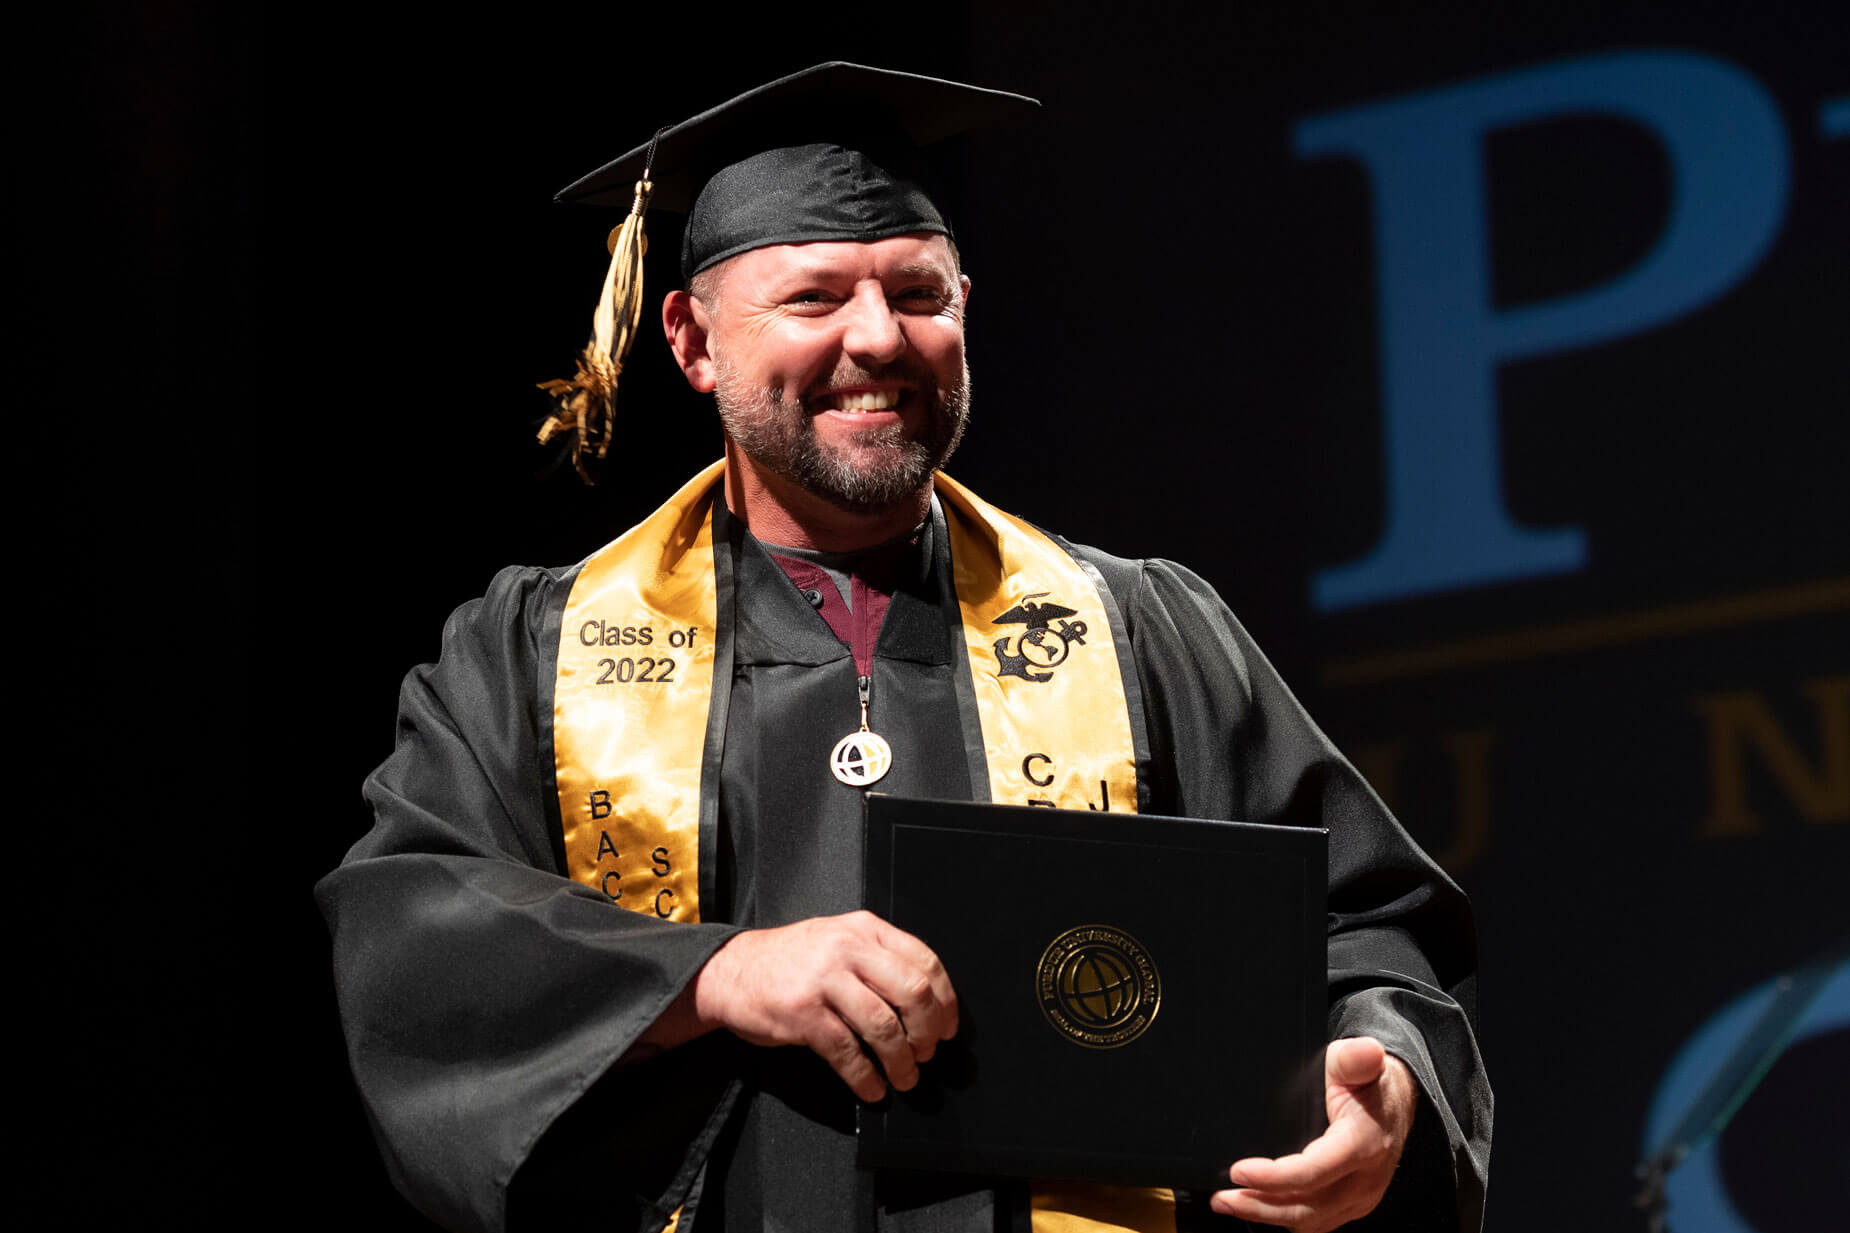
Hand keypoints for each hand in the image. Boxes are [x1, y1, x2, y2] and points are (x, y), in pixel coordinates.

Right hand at [692, 910, 958, 1101]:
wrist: (730, 971)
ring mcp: (824, 980)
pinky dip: (866, 1077)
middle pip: (912, 992)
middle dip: (928, 1031)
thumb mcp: (838, 939)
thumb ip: (878, 957)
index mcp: (864, 929)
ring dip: (901, 1060)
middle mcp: (847, 948)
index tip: (948, 1028)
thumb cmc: (791, 961)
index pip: (924, 960)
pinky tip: (872, 1088)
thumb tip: (927, 1002)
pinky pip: (847, 1052)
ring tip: (904, 1077)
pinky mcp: (803, 1014)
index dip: (945, 1000)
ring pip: (883, 1026)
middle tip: (927, 1053)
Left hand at [1210, 1036, 1416, 1232]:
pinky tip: (1260, 1206)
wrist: (1396, 1103)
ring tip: (1230, 1202)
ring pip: (1309, 1220)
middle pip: (1306, 1207)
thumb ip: (1356, 1057)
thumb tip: (1366, 1051)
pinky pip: (1317, 1221)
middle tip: (1222, 1198)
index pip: (1313, 1172)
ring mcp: (1360, 1197)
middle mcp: (1364, 1180)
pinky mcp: (1352, 1205)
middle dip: (1259, 1206)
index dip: (1272, 1177)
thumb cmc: (1372, 1082)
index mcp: (1363, 1144)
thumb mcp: (1360, 1062)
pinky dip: (1285, 1217)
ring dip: (1266, 1214)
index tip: (1237, 1170)